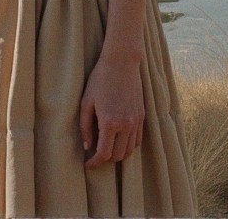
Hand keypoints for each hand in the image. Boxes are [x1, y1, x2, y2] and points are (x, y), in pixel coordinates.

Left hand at [79, 51, 144, 168]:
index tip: (87, 164)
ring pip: (130, 150)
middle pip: (118, 155)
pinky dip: (129, 145)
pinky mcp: (142, 115)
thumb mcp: (86, 103)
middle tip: (95, 156)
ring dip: (118, 154)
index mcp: (110, 123)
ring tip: (107, 148)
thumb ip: (85, 127)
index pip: (104, 154)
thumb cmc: (100, 80)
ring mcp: (136, 120)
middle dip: (105, 159)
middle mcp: (126, 124)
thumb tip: (88, 147)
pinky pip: (138, 139)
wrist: (122, 62)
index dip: (94, 163)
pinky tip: (119, 140)